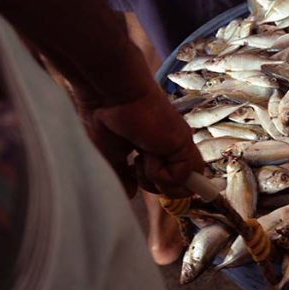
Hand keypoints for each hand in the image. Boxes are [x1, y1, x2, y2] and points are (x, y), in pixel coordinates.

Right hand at [79, 84, 202, 197]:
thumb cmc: (104, 118)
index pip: (171, 177)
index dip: (162, 186)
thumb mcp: (110, 156)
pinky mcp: (184, 144)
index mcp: (157, 146)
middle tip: (135, 164)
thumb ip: (122, 176)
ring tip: (140, 156)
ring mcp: (179, 145)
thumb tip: (130, 194)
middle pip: (179, 187)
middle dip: (153, 186)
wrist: (109, 96)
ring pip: (182, 186)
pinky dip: (159, 174)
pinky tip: (146, 153)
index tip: (136, 177)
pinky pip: (180, 178)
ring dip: (155, 180)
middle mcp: (172, 146)